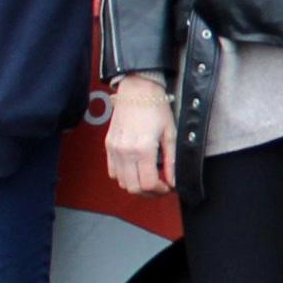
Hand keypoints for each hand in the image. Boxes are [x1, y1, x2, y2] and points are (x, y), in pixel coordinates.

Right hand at [104, 77, 175, 194]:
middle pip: (133, 188)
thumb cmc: (156, 108)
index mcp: (143, 148)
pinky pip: (112, 171)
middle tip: (159, 188)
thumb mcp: (171, 134)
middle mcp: (125, 151)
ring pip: (121, 182)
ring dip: (136, 186)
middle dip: (149, 193)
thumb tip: (173, 181)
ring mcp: (114, 149)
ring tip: (148, 179)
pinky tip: (135, 170)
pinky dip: (124, 176)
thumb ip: (172, 161)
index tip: (167, 187)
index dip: (159, 191)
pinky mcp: (108, 145)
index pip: (148, 184)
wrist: (138, 89)